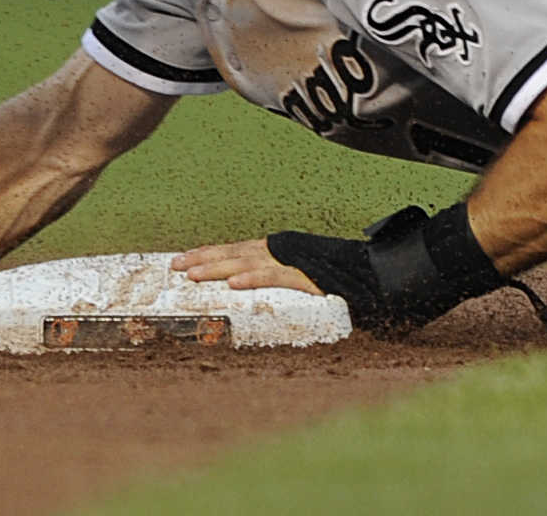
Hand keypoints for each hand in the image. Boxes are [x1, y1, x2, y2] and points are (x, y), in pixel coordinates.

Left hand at [172, 239, 320, 295]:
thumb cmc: (334, 285)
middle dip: (204, 258)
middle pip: (236, 253)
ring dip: (219, 268)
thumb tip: (242, 296)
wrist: (371, 281)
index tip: (183, 259)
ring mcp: (294, 262)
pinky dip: (255, 279)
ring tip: (194, 275)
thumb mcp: (295, 283)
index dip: (209, 254)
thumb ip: (272, 285)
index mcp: (277, 252)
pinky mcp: (307, 276)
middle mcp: (282, 251)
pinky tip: (235, 284)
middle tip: (175, 266)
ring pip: (249, 263)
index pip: (236, 250)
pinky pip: (277, 277)